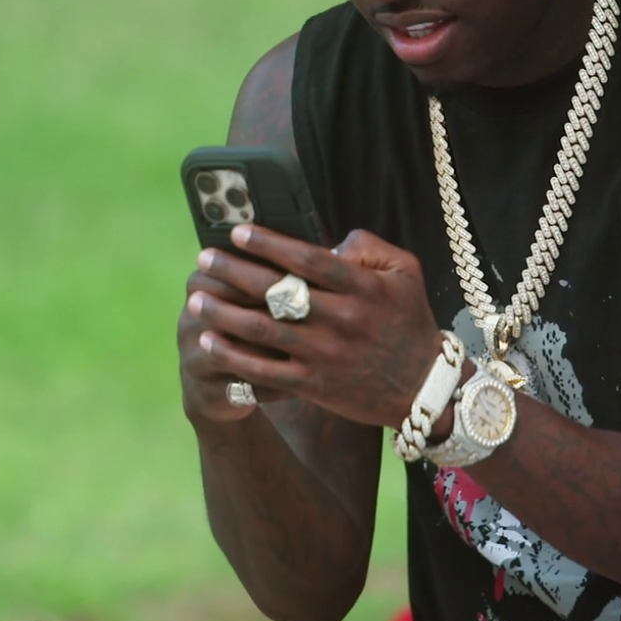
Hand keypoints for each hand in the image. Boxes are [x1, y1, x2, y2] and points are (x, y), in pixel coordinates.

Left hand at [183, 225, 444, 429]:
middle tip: (203, 259)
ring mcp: (325, 354)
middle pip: (275, 290)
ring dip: (223, 313)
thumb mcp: (406, 272)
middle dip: (233, 272)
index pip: (306, 258)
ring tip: (196, 298)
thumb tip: (328, 240)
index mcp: (361, 287)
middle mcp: (340, 319)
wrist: (424, 389)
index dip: (268, 243)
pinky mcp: (314, 385)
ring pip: (263, 329)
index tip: (237, 232)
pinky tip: (209, 340)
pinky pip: (265, 370)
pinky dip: (233, 355)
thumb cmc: (411, 322)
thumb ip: (368, 246)